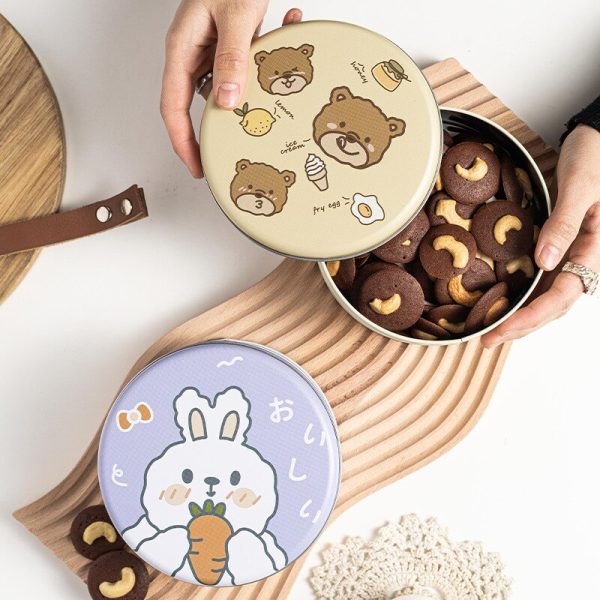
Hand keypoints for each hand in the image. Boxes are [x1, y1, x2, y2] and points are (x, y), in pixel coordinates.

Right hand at [161, 0, 301, 177]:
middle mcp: (193, 52)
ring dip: (247, 98)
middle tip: (230, 155)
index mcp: (182, 49)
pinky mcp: (229, 45)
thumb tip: (227, 101)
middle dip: (214, 132)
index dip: (183, 142)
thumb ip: (232, 58)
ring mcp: (211, 49)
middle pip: (194, 105)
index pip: (173, 107)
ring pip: (223, 89)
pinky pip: (242, 67)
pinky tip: (285, 42)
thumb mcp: (235, 16)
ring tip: (266, 108)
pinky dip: (263, 65)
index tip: (197, 166)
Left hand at [482, 124, 599, 346]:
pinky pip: (545, 279)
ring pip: (549, 297)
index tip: (501, 329)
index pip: (561, 296)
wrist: (597, 140)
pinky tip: (505, 300)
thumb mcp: (580, 186)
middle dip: (521, 325)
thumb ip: (564, 224)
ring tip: (492, 328)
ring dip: (522, 315)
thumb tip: (543, 262)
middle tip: (487, 339)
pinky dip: (525, 295)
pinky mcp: (563, 248)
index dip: (530, 317)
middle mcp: (586, 259)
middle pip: (554, 305)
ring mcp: (574, 255)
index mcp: (597, 250)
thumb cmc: (596, 157)